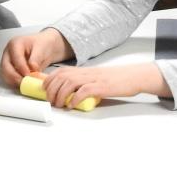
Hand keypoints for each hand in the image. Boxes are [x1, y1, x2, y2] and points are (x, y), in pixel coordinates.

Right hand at [0, 28, 72, 86]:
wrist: (45, 47)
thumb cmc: (42, 44)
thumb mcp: (41, 48)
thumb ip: (36, 59)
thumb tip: (32, 68)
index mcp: (15, 43)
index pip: (15, 57)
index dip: (21, 67)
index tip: (28, 74)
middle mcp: (9, 52)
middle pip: (6, 67)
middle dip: (15, 76)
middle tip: (25, 82)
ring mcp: (8, 61)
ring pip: (5, 74)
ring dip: (14, 81)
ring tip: (26, 84)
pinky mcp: (11, 69)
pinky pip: (9, 78)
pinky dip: (15, 82)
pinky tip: (24, 84)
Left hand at [42, 63, 170, 107]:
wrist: (133, 76)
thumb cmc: (115, 79)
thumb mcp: (95, 78)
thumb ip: (83, 82)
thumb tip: (70, 94)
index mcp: (84, 70)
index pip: (60, 71)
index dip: (49, 80)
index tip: (43, 89)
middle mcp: (86, 73)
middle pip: (61, 77)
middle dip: (51, 89)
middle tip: (50, 100)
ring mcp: (93, 79)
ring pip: (69, 83)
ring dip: (60, 95)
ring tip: (59, 105)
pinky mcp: (101, 87)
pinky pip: (83, 91)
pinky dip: (74, 99)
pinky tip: (71, 106)